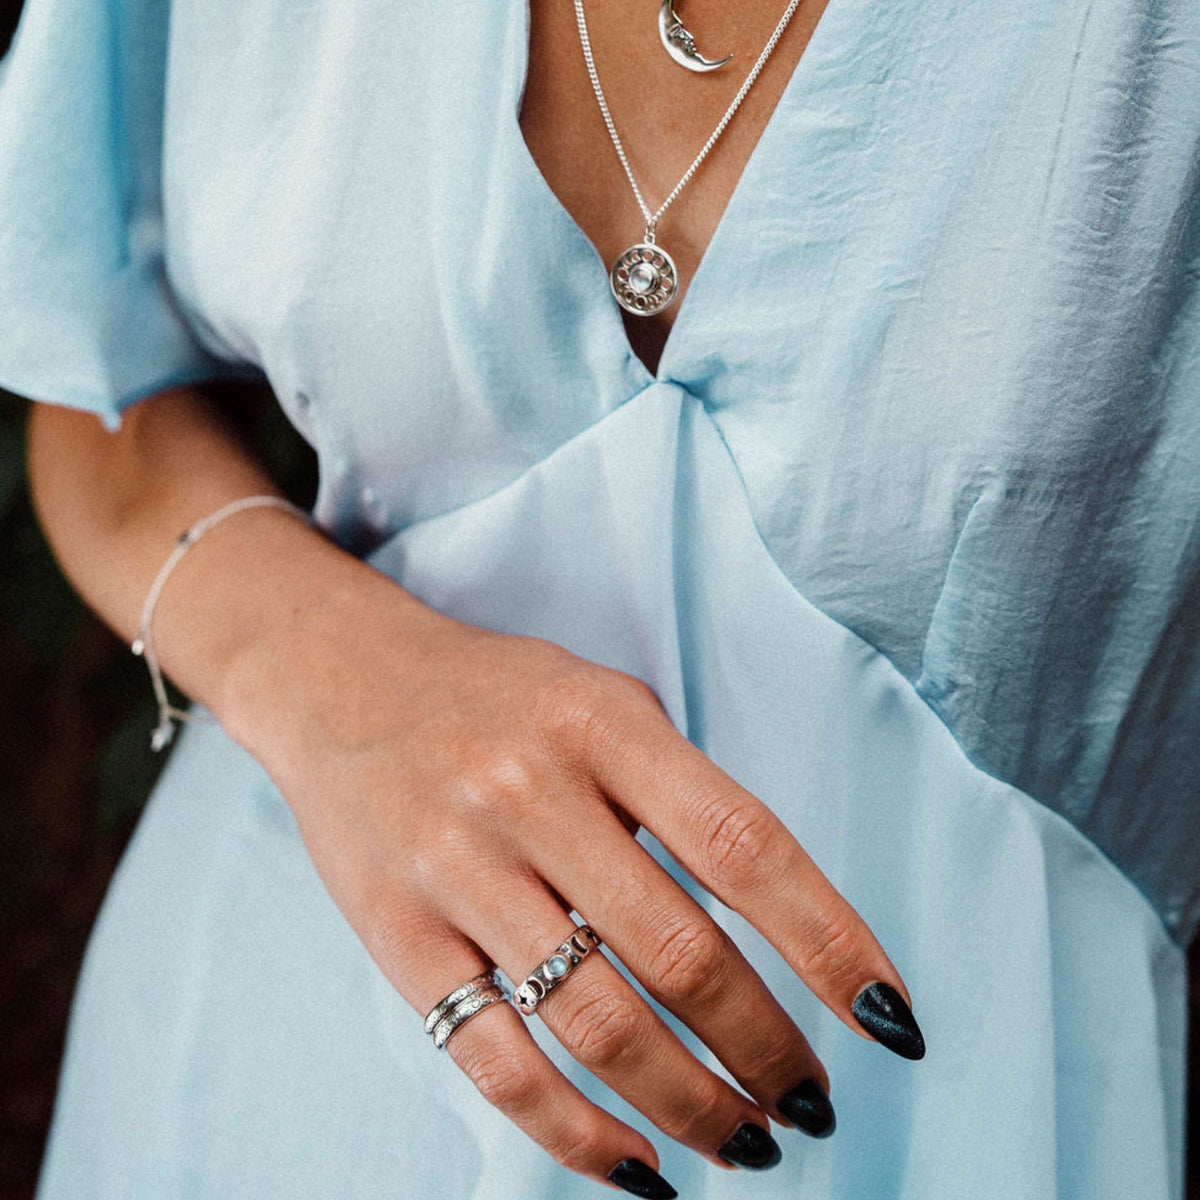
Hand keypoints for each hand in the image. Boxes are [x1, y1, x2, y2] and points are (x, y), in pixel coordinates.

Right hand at [228, 575, 922, 1194]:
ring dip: (690, 1103)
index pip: (743, 846)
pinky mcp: (398, 933)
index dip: (829, 940)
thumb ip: (678, 791)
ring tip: (748, 1141)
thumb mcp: (600, 699)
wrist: (341, 679)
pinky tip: (637, 1166)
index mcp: (601, 724)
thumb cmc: (497, 693)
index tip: (890, 1018)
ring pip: (595, 1021)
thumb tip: (778, 926)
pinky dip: (577, 1133)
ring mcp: (458, 866)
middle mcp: (530, 793)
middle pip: (678, 952)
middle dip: (766, 1047)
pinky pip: (495, 1060)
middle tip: (812, 1099)